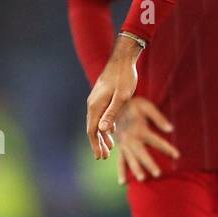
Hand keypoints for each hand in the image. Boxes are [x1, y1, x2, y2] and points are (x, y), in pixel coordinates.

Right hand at [86, 35, 142, 158]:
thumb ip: (112, 113)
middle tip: (103, 157)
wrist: (123, 59)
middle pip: (93, 128)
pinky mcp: (102, 96)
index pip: (93, 130)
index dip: (96, 145)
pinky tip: (111, 131)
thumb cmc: (124, 77)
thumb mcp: (122, 97)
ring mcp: (96, 100)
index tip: (100, 157)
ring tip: (109, 148)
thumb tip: (103, 130)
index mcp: (96, 106)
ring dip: (102, 136)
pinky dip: (105, 126)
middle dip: (97, 143)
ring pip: (97, 122)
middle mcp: (93, 104)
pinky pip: (101, 115)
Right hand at [113, 97, 179, 183]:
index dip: (166, 148)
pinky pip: (120, 161)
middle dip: (149, 164)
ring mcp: (124, 145)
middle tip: (158, 174)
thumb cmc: (133, 105)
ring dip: (136, 169)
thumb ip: (158, 118)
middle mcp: (130, 139)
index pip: (155, 141)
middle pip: (142, 153)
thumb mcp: (146, 106)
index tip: (177, 155)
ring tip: (142, 179)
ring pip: (130, 159)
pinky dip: (121, 172)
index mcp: (139, 129)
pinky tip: (123, 183)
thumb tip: (171, 129)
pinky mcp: (120, 148)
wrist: (113, 105)